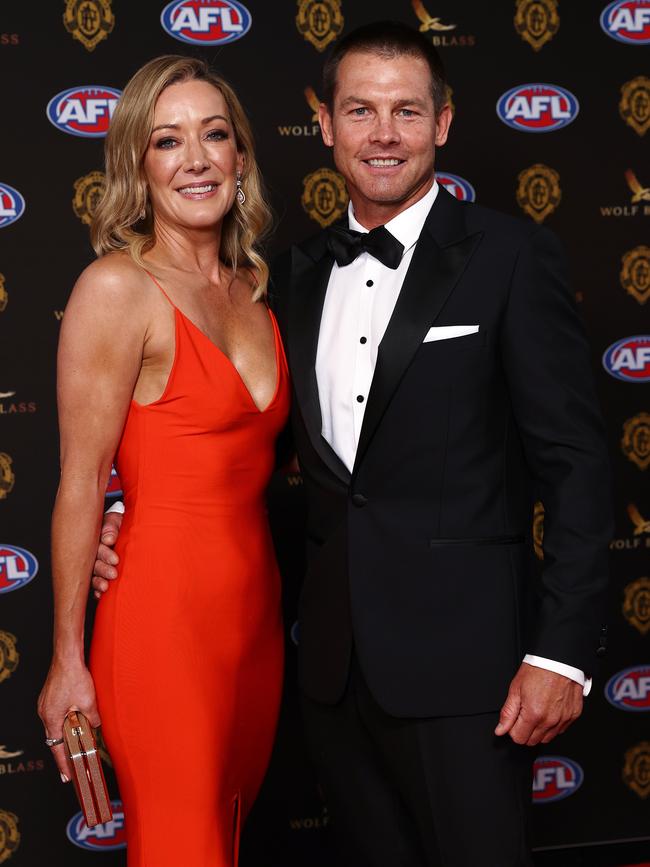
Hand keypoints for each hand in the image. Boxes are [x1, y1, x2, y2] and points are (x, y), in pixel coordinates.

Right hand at [37, 660, 100, 782]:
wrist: (67, 657)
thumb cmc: (75, 677)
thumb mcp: (88, 702)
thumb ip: (92, 719)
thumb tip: (95, 727)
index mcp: (51, 718)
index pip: (57, 748)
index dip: (63, 764)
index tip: (68, 777)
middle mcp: (45, 713)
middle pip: (55, 738)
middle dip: (65, 750)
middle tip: (74, 764)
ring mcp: (45, 704)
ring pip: (56, 725)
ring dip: (66, 733)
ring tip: (78, 742)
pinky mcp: (49, 696)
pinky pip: (57, 714)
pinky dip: (66, 720)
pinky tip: (76, 719)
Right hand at [91, 511, 121, 598]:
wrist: (124, 527)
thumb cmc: (118, 524)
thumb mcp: (116, 520)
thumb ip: (112, 526)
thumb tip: (108, 539)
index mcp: (96, 539)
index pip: (98, 547)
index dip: (105, 554)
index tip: (115, 560)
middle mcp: (93, 552)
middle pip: (94, 563)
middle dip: (103, 569)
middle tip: (113, 574)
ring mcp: (94, 564)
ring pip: (93, 574)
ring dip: (98, 582)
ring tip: (105, 587)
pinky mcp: (98, 574)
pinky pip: (93, 584)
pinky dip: (96, 590)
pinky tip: (99, 594)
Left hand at [494, 662, 582, 745]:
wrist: (559, 660)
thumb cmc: (538, 669)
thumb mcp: (516, 688)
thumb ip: (508, 712)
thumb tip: (500, 729)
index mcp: (534, 714)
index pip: (519, 738)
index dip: (512, 729)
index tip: (514, 719)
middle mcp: (550, 720)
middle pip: (532, 741)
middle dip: (524, 731)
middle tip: (524, 714)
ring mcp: (563, 719)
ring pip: (547, 738)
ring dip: (539, 730)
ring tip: (537, 711)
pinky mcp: (573, 716)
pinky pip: (560, 730)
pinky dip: (553, 725)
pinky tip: (548, 711)